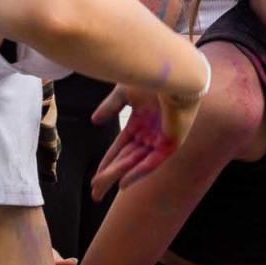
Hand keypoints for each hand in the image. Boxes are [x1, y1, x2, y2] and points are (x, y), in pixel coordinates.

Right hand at [90, 80, 203, 199]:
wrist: (171, 71)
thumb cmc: (152, 76)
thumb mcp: (124, 93)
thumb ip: (110, 108)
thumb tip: (94, 121)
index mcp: (140, 122)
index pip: (120, 147)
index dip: (107, 162)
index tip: (94, 177)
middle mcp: (150, 133)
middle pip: (126, 159)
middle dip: (109, 176)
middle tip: (94, 193)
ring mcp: (160, 139)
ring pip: (135, 162)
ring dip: (117, 176)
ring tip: (99, 189)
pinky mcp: (171, 143)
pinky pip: (153, 163)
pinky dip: (138, 173)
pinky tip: (123, 184)